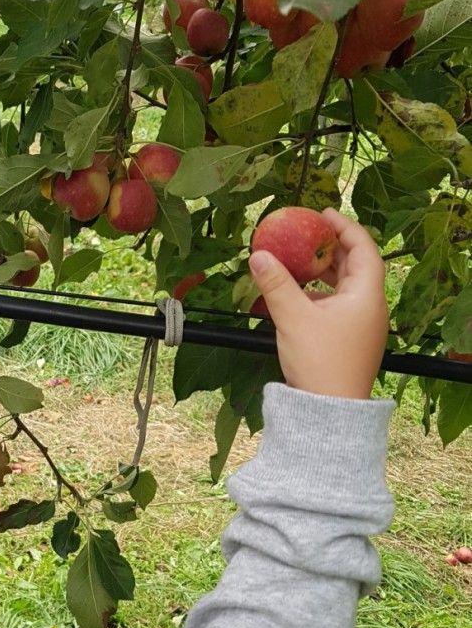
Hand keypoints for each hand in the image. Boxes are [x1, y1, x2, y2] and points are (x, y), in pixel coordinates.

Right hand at [249, 208, 387, 399]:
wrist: (330, 413)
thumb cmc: (320, 362)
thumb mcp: (293, 318)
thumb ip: (276, 284)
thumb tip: (258, 255)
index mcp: (367, 296)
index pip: (364, 248)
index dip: (345, 227)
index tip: (324, 214)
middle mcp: (369, 308)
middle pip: (355, 266)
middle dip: (331, 248)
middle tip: (307, 234)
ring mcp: (361, 326)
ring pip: (345, 288)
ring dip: (323, 272)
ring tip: (298, 260)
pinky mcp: (349, 341)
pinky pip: (337, 306)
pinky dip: (320, 294)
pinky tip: (298, 294)